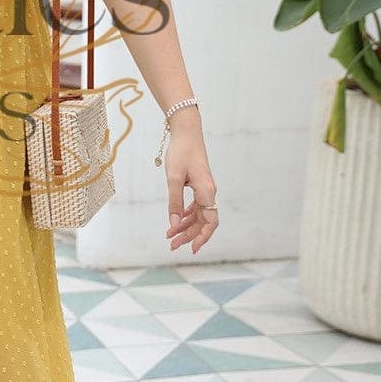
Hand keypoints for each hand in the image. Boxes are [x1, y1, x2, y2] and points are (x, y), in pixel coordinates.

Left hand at [163, 127, 217, 253]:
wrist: (186, 132)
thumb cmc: (180, 152)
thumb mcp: (173, 178)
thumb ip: (174, 201)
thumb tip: (173, 224)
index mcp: (207, 192)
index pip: (210, 222)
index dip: (202, 237)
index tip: (191, 249)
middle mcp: (209, 192)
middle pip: (202, 221)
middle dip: (188, 235)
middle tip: (171, 245)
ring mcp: (205, 189)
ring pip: (198, 215)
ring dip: (185, 226)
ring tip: (170, 235)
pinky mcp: (200, 185)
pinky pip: (196, 206)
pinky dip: (186, 214)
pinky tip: (176, 220)